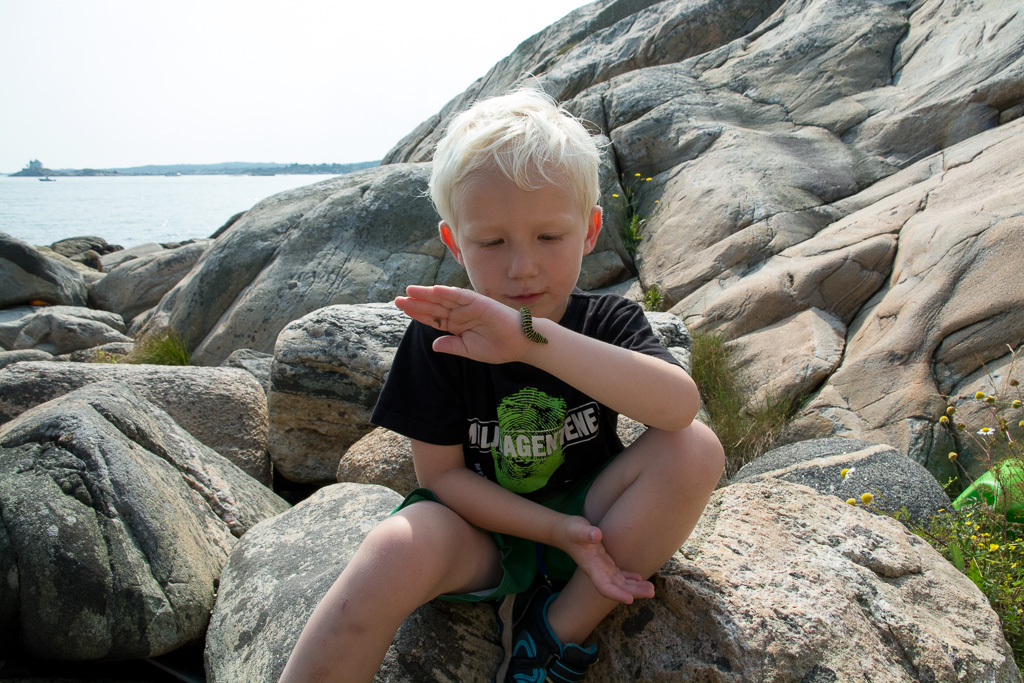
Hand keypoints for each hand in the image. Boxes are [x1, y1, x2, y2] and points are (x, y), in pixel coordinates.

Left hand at [395, 285, 530, 363]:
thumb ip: (451, 346)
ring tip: (409, 291)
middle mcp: (460, 314)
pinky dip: (448, 292)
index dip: (418, 313)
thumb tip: (433, 345)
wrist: (518, 344)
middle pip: (434, 306)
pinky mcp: (478, 302)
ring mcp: (468, 306)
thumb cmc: (497, 347)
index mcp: (456, 325)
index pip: (433, 318)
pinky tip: (434, 290)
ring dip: (427, 294)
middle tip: (397, 299)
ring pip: (443, 298)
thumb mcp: (468, 350)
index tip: (403, 308)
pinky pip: (460, 296)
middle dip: (416, 302)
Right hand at [553, 516, 654, 603]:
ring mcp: (601, 568)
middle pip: (617, 587)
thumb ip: (586, 533)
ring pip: (620, 583)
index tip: (630, 600)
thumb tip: (597, 535)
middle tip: (652, 592)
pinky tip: (639, 578)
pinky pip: (618, 575)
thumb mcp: (576, 529)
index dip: (616, 594)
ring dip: (635, 587)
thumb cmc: (570, 530)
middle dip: (634, 592)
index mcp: (591, 567)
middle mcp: (597, 571)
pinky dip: (629, 578)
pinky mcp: (604, 562)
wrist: (564, 531)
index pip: (604, 586)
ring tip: (651, 589)